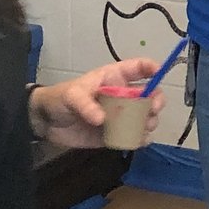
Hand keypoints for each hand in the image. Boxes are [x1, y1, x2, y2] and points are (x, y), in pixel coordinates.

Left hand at [30, 59, 163, 149]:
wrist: (48, 123)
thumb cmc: (61, 99)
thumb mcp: (72, 96)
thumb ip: (85, 104)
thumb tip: (102, 119)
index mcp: (113, 78)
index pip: (137, 68)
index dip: (151, 67)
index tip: (159, 72)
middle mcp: (122, 96)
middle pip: (149, 95)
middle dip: (156, 100)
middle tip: (152, 109)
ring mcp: (120, 116)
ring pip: (145, 117)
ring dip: (150, 121)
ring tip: (144, 127)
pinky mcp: (116, 134)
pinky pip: (134, 136)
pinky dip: (140, 139)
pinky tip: (138, 141)